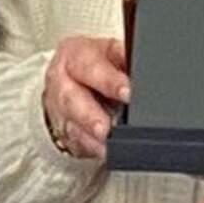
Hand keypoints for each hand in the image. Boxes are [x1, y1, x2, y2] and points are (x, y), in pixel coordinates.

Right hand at [42, 33, 130, 160]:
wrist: (70, 78)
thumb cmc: (94, 63)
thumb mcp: (110, 51)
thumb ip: (124, 56)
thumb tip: (144, 64)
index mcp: (74, 56)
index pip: (90, 67)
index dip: (108, 81)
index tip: (127, 93)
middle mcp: (61, 83)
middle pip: (72, 101)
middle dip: (91, 117)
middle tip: (107, 128)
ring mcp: (59, 110)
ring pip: (72, 126)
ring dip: (91, 138)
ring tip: (108, 144)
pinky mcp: (63, 131)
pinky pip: (75, 143)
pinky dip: (91, 149)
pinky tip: (103, 151)